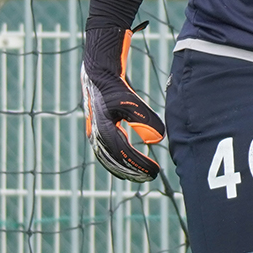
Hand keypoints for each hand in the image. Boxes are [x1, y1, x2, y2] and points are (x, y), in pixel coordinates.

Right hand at [80, 25, 164, 180]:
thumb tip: (157, 140)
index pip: (124, 155)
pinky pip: (107, 156)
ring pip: (110, 161)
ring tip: (143, 176)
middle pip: (116, 163)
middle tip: (152, 176)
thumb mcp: (132, 102)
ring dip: (126, 171)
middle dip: (134, 172)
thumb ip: (145, 120)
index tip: (156, 171)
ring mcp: (95, 136)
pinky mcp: (97, 134)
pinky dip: (119, 164)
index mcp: (104, 130)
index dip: (140, 165)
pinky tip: (131, 168)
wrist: (97, 76)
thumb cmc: (116, 87)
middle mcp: (96, 136)